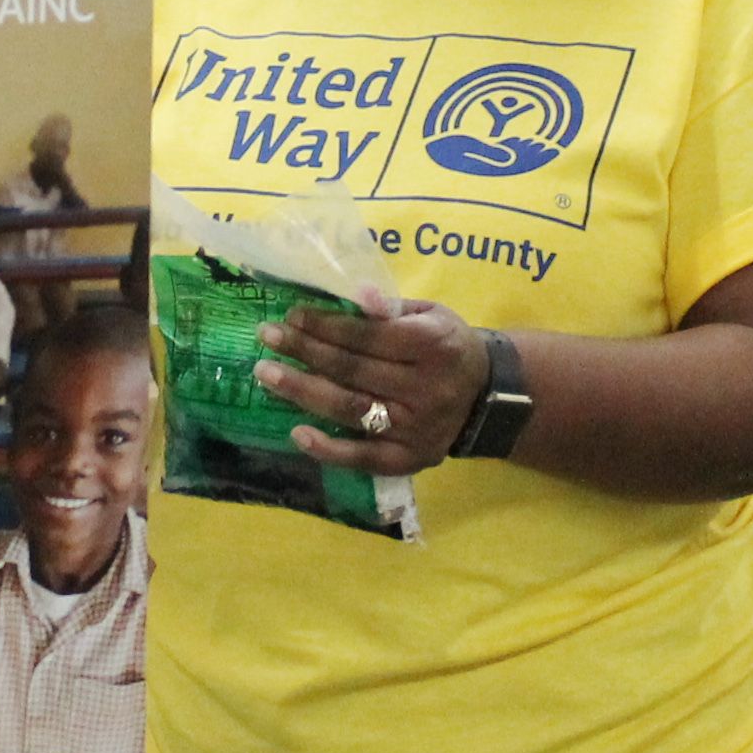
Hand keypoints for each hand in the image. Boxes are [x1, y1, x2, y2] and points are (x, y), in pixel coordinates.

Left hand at [254, 292, 493, 477]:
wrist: (485, 398)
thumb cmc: (447, 346)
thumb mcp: (430, 315)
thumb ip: (390, 308)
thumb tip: (355, 293)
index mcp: (431, 345)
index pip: (367, 335)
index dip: (326, 325)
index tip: (291, 315)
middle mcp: (425, 388)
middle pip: (353, 370)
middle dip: (305, 351)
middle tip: (267, 337)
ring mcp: (416, 428)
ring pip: (351, 409)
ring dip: (303, 391)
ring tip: (267, 374)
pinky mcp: (409, 459)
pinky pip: (363, 457)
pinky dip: (329, 448)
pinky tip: (297, 433)